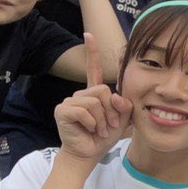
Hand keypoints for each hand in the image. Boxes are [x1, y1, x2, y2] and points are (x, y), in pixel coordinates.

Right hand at [54, 33, 131, 161]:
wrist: (88, 154)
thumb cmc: (103, 136)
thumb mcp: (121, 120)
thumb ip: (124, 106)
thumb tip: (115, 95)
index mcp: (94, 94)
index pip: (94, 69)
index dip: (92, 52)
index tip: (89, 34)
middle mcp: (80, 94)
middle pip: (102, 90)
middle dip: (111, 111)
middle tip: (109, 127)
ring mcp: (69, 101)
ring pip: (95, 102)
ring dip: (102, 120)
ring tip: (99, 130)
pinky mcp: (63, 110)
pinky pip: (84, 111)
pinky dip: (92, 123)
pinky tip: (89, 130)